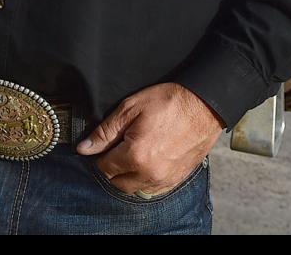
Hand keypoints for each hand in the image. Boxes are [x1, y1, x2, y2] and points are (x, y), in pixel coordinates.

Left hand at [76, 82, 223, 196]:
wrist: (206, 105)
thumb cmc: (169, 102)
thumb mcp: (131, 108)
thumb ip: (105, 131)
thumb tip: (84, 148)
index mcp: (135, 156)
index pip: (104, 167)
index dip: (100, 154)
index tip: (105, 143)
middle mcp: (149, 174)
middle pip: (117, 182)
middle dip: (112, 168)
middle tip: (117, 148)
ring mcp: (165, 179)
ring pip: (134, 188)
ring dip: (128, 175)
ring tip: (133, 154)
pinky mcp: (177, 179)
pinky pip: (153, 189)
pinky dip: (145, 179)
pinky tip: (148, 161)